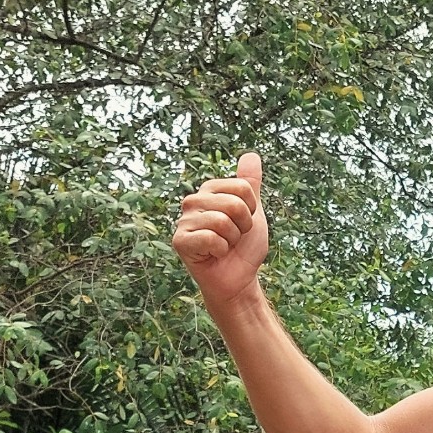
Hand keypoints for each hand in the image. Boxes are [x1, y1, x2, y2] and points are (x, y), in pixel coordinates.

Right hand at [173, 151, 268, 302]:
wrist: (239, 278)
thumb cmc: (244, 246)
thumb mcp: (252, 211)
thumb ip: (249, 183)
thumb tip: (251, 154)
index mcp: (209, 190)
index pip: (243, 188)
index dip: (251, 210)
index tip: (243, 223)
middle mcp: (193, 201)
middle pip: (235, 204)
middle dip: (243, 226)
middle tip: (233, 237)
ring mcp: (184, 220)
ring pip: (223, 221)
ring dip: (232, 240)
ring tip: (224, 246)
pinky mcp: (180, 241)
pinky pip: (211, 238)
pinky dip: (221, 251)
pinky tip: (214, 255)